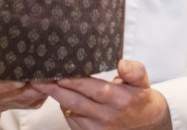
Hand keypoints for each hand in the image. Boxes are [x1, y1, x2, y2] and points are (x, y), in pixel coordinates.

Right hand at [0, 27, 46, 128]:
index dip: (16, 82)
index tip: (23, 75)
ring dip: (48, 79)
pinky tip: (58, 69)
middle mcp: (11, 96)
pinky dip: (52, 84)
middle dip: (39, 77)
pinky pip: (46, 94)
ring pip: (41, 92)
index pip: (7, 86)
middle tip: (48, 61)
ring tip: (56, 62)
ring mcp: (24, 100)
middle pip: (29, 89)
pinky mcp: (33, 102)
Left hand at [31, 59, 171, 128]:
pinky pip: (73, 122)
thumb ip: (134, 71)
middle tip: (36, 79)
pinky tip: (59, 97)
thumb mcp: (143, 82)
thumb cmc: (141, 100)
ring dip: (56, 99)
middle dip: (53, 90)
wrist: (149, 127)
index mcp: (117, 98)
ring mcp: (98, 128)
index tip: (56, 72)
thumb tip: (122, 63)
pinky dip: (64, 109)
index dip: (72, 81)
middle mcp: (106, 115)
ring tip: (41, 84)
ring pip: (70, 112)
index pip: (90, 88)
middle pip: (74, 102)